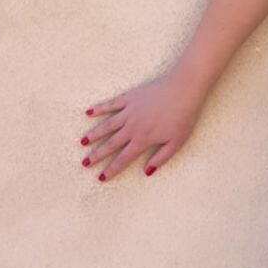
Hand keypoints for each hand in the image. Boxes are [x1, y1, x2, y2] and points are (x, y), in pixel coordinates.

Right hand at [78, 69, 204, 181]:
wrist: (184, 90)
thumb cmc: (184, 117)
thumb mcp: (177, 143)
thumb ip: (161, 158)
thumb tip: (146, 172)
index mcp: (143, 140)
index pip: (123, 158)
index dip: (111, 169)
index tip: (101, 177)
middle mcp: (132, 127)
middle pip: (110, 144)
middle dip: (97, 155)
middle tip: (84, 163)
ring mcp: (129, 111)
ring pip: (107, 125)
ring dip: (94, 134)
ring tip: (82, 142)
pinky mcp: (130, 97)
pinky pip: (111, 104)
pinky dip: (99, 108)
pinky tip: (88, 112)